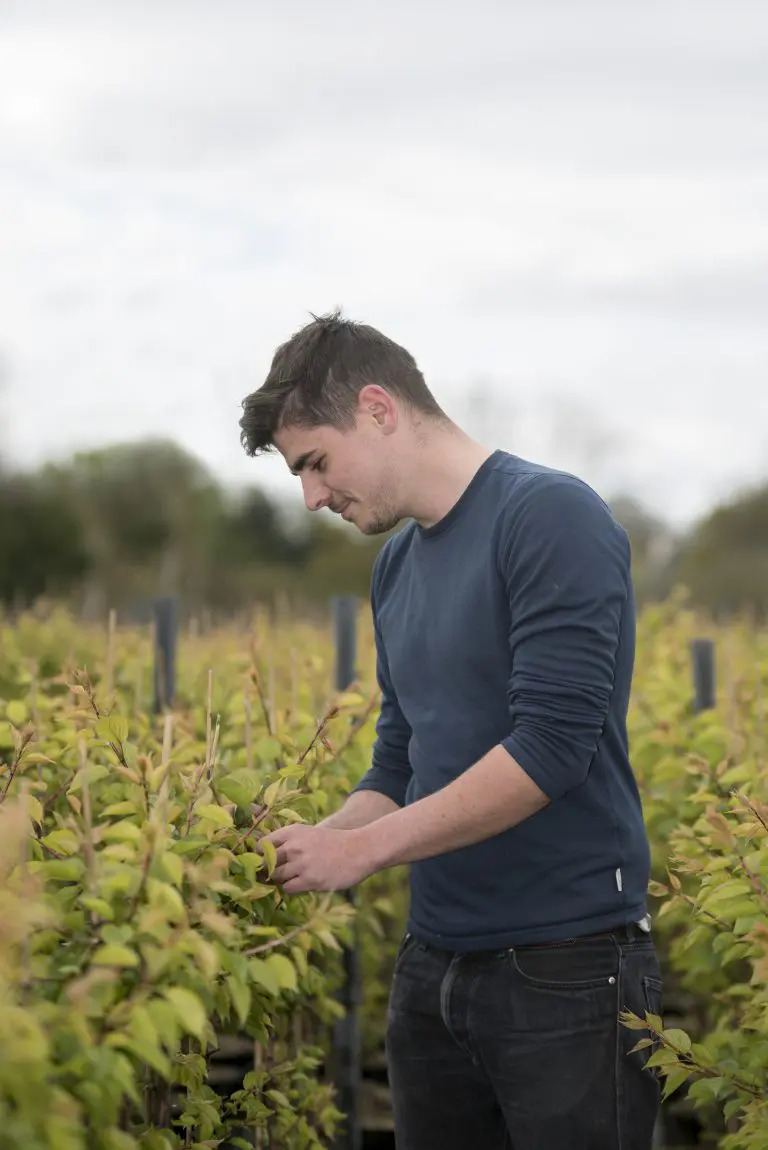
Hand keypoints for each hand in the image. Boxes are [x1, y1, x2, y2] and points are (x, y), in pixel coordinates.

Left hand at [262, 823, 377, 893]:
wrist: (360, 849)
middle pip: (266, 863)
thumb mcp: (309, 833)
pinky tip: (304, 882)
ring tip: (297, 876)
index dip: (260, 855)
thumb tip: (262, 857)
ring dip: (282, 879)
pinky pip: (288, 888)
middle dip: (269, 870)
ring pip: (276, 877)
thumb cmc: (333, 843)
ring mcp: (302, 863)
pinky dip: (292, 887)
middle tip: (278, 873)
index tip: (264, 861)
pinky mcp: (310, 880)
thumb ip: (288, 842)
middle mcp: (294, 846)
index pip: (261, 845)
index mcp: (292, 831)